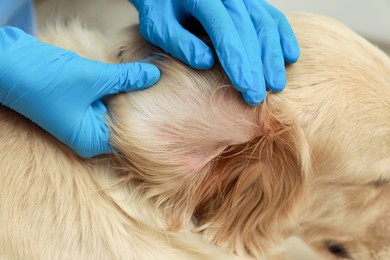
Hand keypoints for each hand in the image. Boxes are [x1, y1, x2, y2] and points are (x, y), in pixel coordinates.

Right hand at [0, 27, 159, 157]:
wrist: (6, 63)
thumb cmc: (45, 80)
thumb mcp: (93, 78)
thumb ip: (126, 78)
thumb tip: (154, 74)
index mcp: (91, 139)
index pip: (130, 137)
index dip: (151, 122)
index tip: (171, 110)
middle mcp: (87, 133)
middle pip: (124, 121)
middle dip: (142, 105)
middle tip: (167, 91)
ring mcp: (81, 118)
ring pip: (114, 106)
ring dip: (128, 92)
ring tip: (154, 79)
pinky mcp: (77, 101)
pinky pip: (104, 96)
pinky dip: (115, 85)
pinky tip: (131, 73)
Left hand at [130, 0, 299, 104]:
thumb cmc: (161, 10)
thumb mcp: (159, 25)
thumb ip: (179, 42)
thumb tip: (205, 62)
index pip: (225, 32)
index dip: (238, 62)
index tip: (245, 89)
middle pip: (250, 32)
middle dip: (257, 67)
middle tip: (258, 97)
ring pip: (266, 25)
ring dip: (273, 56)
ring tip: (276, 85)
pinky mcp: (251, 2)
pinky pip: (273, 17)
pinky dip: (283, 37)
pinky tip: (290, 57)